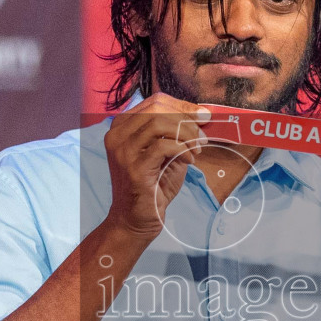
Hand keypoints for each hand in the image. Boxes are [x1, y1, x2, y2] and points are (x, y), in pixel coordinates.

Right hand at [102, 94, 208, 241]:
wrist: (136, 219)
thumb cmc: (152, 186)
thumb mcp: (166, 153)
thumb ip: (177, 133)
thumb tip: (201, 115)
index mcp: (122, 126)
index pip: (154, 101)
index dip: (182, 106)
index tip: (202, 116)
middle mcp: (117, 134)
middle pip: (157, 108)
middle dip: (186, 118)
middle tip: (202, 134)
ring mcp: (123, 150)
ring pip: (160, 123)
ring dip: (186, 134)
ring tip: (197, 148)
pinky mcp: (134, 166)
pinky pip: (164, 145)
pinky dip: (183, 149)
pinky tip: (190, 160)